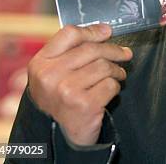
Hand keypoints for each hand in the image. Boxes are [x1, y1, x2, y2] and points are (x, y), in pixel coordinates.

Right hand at [27, 24, 132, 144]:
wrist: (59, 135)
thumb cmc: (60, 98)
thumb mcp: (55, 72)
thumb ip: (72, 50)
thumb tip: (104, 29)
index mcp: (40, 63)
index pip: (69, 34)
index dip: (92, 31)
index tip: (107, 32)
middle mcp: (50, 76)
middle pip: (92, 49)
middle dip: (113, 50)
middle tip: (125, 53)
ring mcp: (66, 90)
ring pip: (104, 66)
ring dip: (116, 70)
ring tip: (117, 74)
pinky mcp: (84, 105)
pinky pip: (110, 84)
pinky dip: (115, 86)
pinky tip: (109, 91)